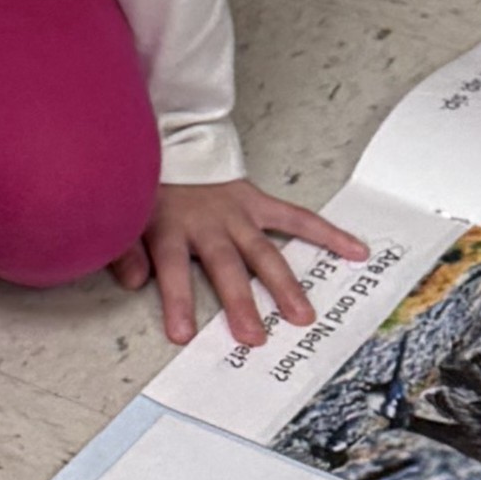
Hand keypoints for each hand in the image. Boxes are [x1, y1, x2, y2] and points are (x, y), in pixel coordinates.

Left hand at [110, 175, 370, 347]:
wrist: (170, 142)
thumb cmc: (150, 189)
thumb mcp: (126, 216)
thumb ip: (125, 251)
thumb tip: (133, 282)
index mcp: (170, 228)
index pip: (171, 268)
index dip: (178, 300)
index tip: (182, 334)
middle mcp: (208, 223)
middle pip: (225, 266)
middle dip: (239, 302)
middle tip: (253, 337)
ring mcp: (237, 214)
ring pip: (263, 252)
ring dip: (283, 284)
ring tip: (302, 316)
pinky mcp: (259, 202)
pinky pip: (297, 218)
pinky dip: (327, 234)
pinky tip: (355, 251)